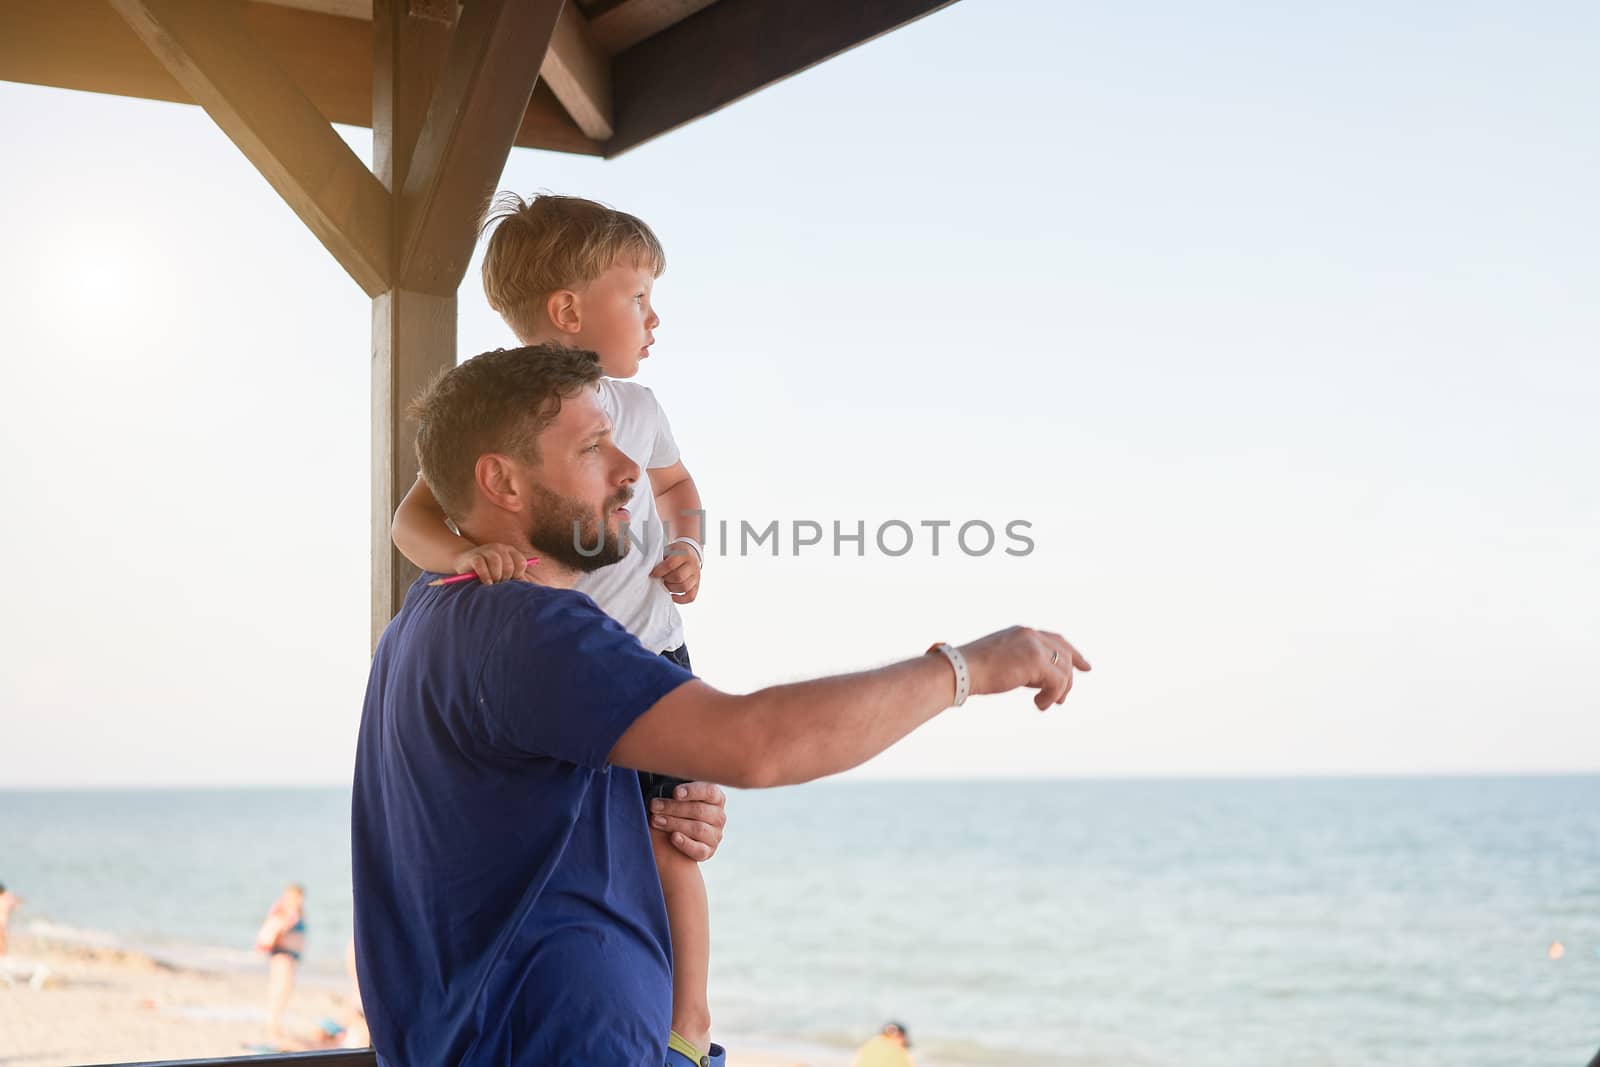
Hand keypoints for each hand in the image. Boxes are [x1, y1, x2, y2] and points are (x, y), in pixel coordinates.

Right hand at [452, 543, 531, 584]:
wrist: (465, 562)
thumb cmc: (488, 570)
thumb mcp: (503, 572)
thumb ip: (515, 577)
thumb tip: (528, 586)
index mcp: (509, 551)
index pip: (521, 562)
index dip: (518, 575)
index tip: (511, 581)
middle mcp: (499, 548)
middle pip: (508, 564)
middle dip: (505, 577)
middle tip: (500, 584)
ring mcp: (485, 550)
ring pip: (495, 561)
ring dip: (495, 576)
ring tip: (493, 583)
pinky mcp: (473, 556)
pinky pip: (481, 564)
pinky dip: (485, 575)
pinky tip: (486, 582)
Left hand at [648, 781, 725, 860]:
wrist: (674, 839)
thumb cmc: (676, 810)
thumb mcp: (679, 796)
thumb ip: (676, 788)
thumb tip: (663, 776)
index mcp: (715, 798)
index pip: (709, 791)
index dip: (692, 791)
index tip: (675, 793)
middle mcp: (718, 816)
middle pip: (699, 810)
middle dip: (674, 808)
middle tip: (654, 806)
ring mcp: (715, 835)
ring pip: (698, 828)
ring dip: (674, 823)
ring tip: (656, 820)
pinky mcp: (708, 852)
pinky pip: (699, 850)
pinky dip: (685, 843)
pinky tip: (673, 837)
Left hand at [649, 543, 701, 602]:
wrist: (691, 553)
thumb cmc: (675, 553)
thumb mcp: (668, 550)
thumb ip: (661, 559)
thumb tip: (650, 571)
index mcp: (684, 554)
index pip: (671, 564)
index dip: (660, 571)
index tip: (652, 574)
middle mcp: (692, 565)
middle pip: (679, 577)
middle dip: (666, 580)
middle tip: (660, 579)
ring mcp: (696, 576)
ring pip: (685, 587)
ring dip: (672, 589)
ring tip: (666, 584)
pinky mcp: (697, 585)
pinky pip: (691, 596)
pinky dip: (681, 599)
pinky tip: (672, 596)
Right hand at [959, 627, 1091, 710]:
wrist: (960, 670)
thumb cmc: (974, 672)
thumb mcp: (1003, 663)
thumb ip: (1025, 666)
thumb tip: (1043, 683)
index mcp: (1022, 633)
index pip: (1056, 640)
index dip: (1072, 654)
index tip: (1085, 667)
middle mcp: (1031, 634)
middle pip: (1064, 655)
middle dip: (1068, 678)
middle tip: (1061, 700)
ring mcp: (1034, 645)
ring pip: (1063, 670)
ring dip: (1056, 692)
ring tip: (1041, 704)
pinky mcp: (1036, 659)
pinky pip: (1058, 682)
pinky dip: (1051, 696)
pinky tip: (1038, 705)